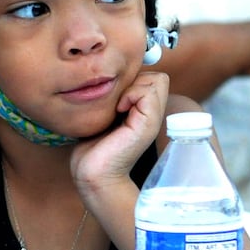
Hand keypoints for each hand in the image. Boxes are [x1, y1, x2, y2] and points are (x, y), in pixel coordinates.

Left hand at [71, 71, 167, 191]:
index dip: (132, 79)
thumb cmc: (92, 144)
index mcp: (144, 111)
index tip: (114, 95)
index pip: (152, 77)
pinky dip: (131, 94)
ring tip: (117, 105)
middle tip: (117, 99)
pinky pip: (149, 91)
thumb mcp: (105, 114)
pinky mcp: (148, 124)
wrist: (93, 173)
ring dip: (133, 86)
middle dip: (134, 80)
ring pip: (157, 79)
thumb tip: (112, 76)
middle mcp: (153, 114)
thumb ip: (115, 97)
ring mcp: (153, 119)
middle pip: (157, 76)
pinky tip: (118, 110)